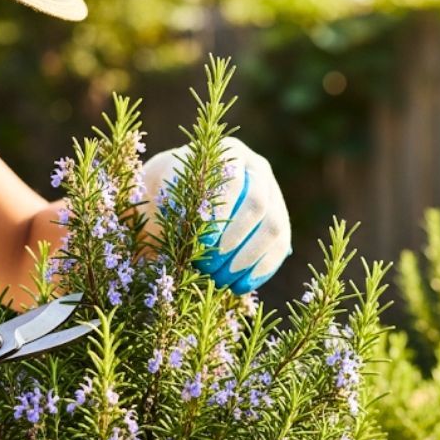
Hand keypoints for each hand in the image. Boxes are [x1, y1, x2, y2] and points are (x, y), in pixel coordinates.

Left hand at [141, 137, 291, 293]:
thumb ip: (172, 204)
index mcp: (226, 153)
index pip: (231, 180)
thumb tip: (192, 231)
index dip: (220, 213)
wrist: (179, 197)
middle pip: (258, 204)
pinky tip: (241, 287)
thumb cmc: (165, 193)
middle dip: (234, 240)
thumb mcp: (160, 192)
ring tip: (222, 282)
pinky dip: (262, 269)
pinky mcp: (279, 221)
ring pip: (274, 227)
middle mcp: (256, 168)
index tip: (203, 242)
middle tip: (210, 268)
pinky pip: (280, 246)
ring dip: (248, 259)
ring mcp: (273, 195)